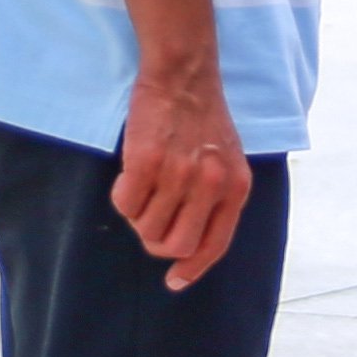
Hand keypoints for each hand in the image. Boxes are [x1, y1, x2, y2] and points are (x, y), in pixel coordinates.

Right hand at [107, 63, 255, 289]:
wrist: (184, 74)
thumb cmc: (202, 118)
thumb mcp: (226, 161)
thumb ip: (215, 199)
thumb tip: (186, 248)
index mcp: (234, 188)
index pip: (214, 246)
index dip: (192, 270)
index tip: (175, 282)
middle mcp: (209, 186)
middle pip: (177, 246)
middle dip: (158, 242)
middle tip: (150, 220)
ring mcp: (178, 175)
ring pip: (147, 228)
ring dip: (139, 216)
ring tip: (142, 186)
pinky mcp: (146, 162)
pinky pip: (125, 205)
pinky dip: (122, 197)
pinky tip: (129, 175)